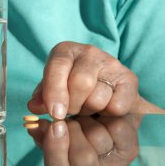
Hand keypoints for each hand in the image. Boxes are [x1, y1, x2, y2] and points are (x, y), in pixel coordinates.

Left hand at [28, 41, 164, 118]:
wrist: (101, 91)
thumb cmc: (69, 89)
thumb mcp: (49, 90)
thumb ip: (41, 98)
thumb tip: (34, 106)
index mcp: (64, 51)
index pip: (58, 66)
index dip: (55, 92)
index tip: (55, 114)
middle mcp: (89, 52)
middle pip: (80, 83)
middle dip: (73, 105)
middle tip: (72, 110)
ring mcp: (112, 63)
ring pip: (98, 97)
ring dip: (89, 111)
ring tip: (86, 107)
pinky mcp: (130, 79)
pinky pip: (117, 105)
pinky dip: (107, 114)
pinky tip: (103, 108)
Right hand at [28, 115, 140, 165]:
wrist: (102, 116)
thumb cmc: (72, 127)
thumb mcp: (52, 129)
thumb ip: (41, 129)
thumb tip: (34, 125)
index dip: (55, 147)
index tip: (54, 125)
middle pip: (82, 156)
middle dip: (73, 129)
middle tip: (71, 117)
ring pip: (98, 139)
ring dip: (89, 121)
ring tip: (86, 117)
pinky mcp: (129, 151)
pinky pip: (118, 129)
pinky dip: (109, 117)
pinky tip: (103, 117)